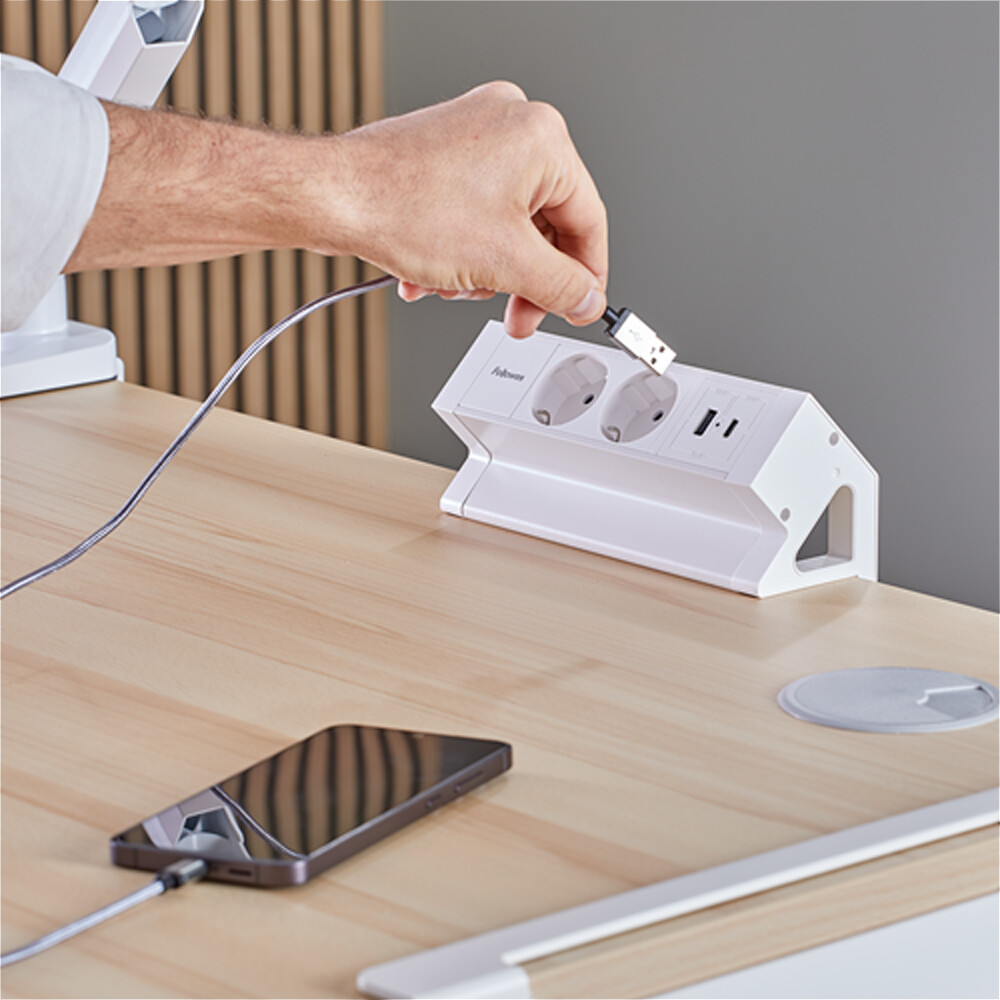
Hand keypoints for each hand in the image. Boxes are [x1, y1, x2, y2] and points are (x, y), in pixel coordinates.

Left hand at [330, 82, 607, 338]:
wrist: (331, 196)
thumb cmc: (402, 207)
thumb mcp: (504, 262)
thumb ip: (561, 286)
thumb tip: (589, 298)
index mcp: (542, 139)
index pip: (589, 221)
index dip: (587, 278)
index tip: (580, 308)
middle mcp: (512, 125)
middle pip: (546, 226)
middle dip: (522, 279)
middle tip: (516, 316)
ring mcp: (475, 134)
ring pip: (507, 226)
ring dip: (485, 270)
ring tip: (453, 284)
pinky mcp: (445, 152)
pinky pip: (474, 213)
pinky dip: (460, 251)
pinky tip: (434, 273)